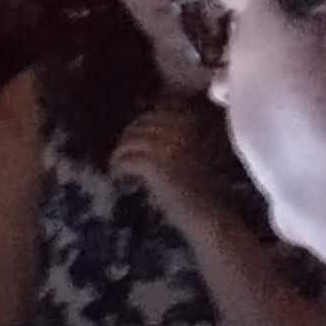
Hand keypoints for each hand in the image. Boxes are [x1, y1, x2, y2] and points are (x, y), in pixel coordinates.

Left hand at [109, 95, 244, 230]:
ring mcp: (167, 146)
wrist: (207, 213)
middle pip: (140, 124)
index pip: (156, 112)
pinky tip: (119, 178)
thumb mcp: (189, 152)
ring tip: (118, 168)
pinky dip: (118, 169)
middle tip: (122, 155)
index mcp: (190, 123)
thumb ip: (170, 137)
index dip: (140, 125)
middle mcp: (179, 130)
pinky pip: (126, 160)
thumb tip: (139, 130)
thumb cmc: (199, 188)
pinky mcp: (155, 166)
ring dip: (119, 154)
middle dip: (127, 139)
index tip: (135, 140)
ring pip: (130, 141)